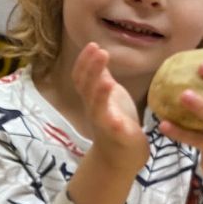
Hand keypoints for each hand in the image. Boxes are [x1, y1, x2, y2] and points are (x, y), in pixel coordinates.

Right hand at [75, 43, 148, 173]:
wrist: (120, 159)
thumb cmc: (117, 124)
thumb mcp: (110, 96)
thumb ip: (103, 78)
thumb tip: (98, 54)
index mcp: (92, 99)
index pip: (82, 78)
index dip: (84, 62)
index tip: (92, 45)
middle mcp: (93, 109)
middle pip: (86, 88)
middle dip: (91, 69)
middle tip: (99, 51)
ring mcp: (103, 123)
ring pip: (95, 104)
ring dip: (98, 89)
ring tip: (106, 75)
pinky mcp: (116, 135)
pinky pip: (111, 125)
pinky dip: (111, 115)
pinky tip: (115, 106)